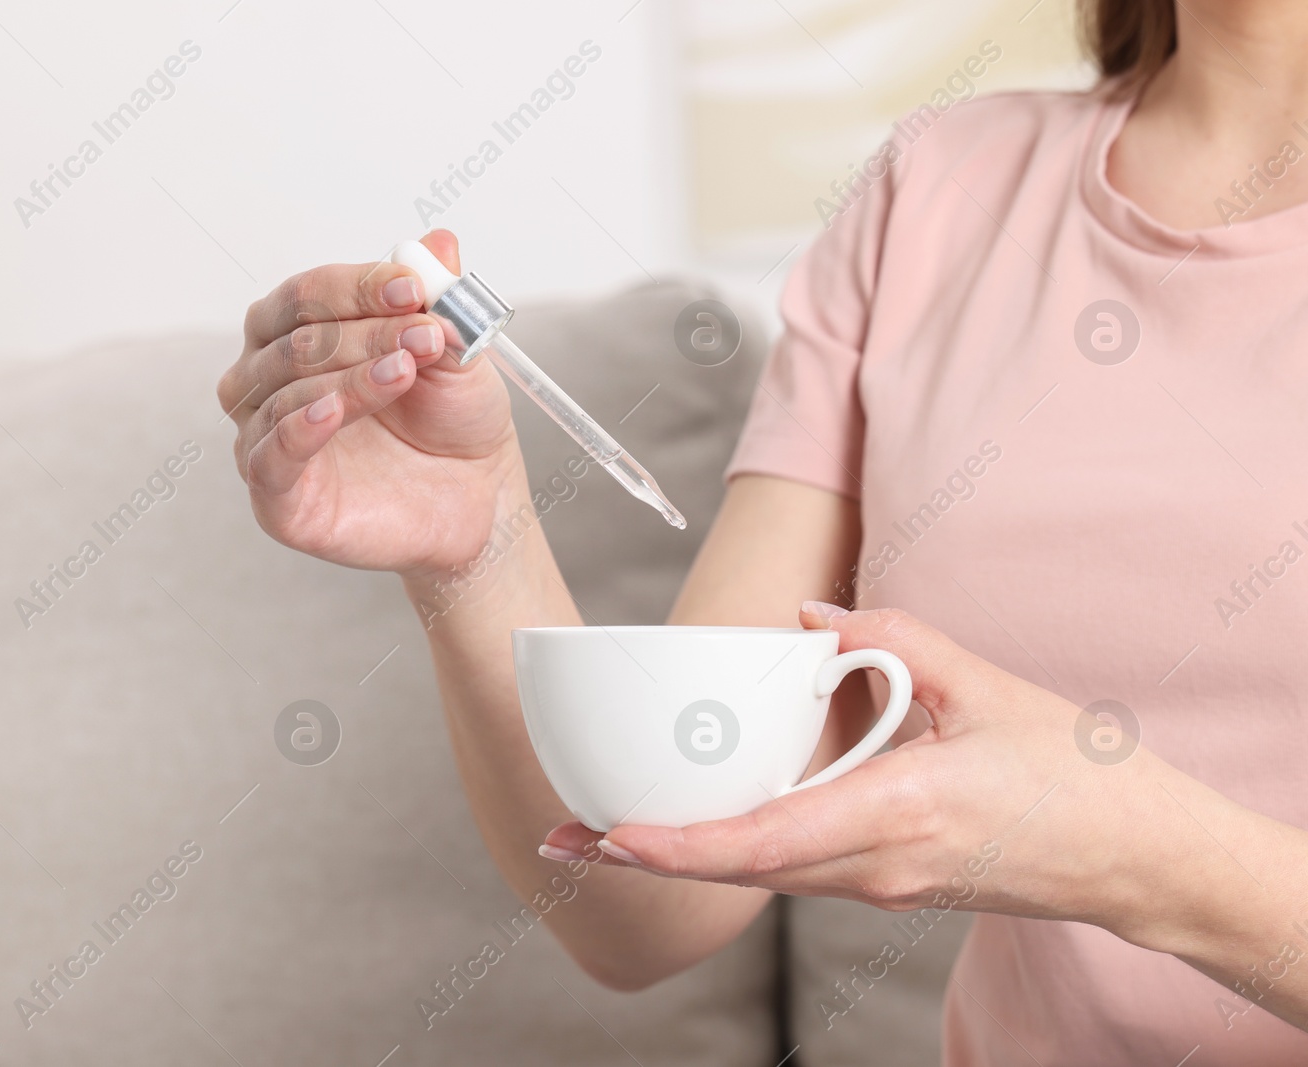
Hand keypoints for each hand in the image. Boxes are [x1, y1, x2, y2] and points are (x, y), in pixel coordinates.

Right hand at [219, 230, 520, 577]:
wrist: (476, 498)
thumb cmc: (453, 421)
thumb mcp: (455, 351)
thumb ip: (440, 300)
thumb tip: (439, 242)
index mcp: (298, 334)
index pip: (308, 295)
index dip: (358, 285)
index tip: (412, 287)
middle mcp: (268, 382)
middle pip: (295, 340)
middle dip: (363, 332)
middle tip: (423, 335)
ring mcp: (266, 439)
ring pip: (288, 393)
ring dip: (352, 376)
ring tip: (405, 370)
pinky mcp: (277, 499)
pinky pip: (271, 456)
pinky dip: (300, 429)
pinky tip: (335, 411)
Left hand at [543, 604, 1180, 937]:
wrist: (1133, 856)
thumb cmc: (1071, 772)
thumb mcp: (989, 687)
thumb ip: (896, 642)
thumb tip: (810, 623)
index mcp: (897, 812)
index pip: (764, 840)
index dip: (680, 845)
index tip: (612, 836)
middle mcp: (873, 864)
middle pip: (737, 869)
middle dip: (645, 860)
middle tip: (561, 839)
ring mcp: (876, 884)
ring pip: (757, 875)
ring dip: (677, 859)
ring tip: (600, 837)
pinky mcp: (881, 882)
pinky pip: (789, 870)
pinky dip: (726, 854)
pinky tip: (687, 832)